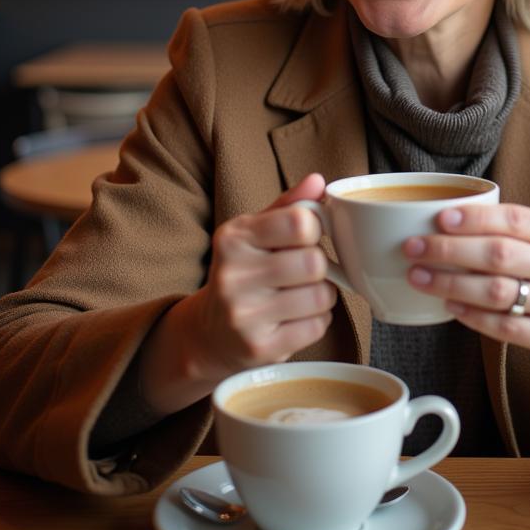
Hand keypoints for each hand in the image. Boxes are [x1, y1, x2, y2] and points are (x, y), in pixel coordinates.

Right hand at [180, 172, 337, 382]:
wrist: (208, 334)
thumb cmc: (244, 272)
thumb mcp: (257, 232)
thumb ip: (289, 205)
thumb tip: (318, 181)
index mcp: (234, 238)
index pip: (300, 222)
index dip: (314, 229)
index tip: (304, 237)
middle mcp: (233, 275)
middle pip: (314, 262)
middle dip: (318, 266)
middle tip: (302, 271)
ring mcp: (244, 316)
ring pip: (321, 295)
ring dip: (321, 295)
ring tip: (300, 294)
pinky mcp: (259, 349)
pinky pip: (317, 326)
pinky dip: (316, 321)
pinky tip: (295, 317)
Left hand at [402, 203, 529, 377]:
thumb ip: (518, 233)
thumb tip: (451, 221)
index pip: (515, 219)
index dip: (475, 218)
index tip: (440, 218)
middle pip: (499, 254)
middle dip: (449, 250)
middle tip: (414, 248)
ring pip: (497, 291)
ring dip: (451, 283)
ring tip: (420, 277)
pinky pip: (504, 326)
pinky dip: (471, 315)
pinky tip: (448, 306)